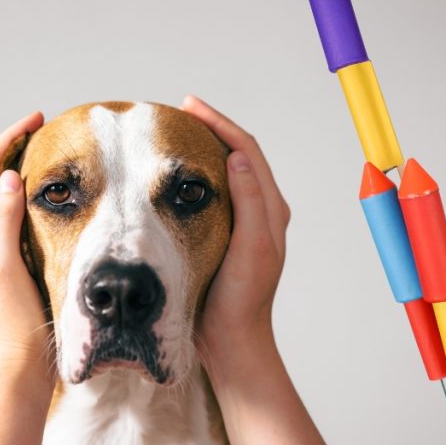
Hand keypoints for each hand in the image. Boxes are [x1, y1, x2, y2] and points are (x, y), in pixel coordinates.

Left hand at [0, 111, 53, 444]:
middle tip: (45, 129)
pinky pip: (14, 209)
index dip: (10, 138)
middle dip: (15, 146)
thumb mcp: (6, 263)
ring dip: (21, 165)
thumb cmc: (12, 314)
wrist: (17, 355)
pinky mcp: (8, 253)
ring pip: (2, 190)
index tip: (37, 120)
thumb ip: (4, 219)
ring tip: (48, 152)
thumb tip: (9, 176)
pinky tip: (51, 194)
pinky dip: (29, 191)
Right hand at [181, 95, 289, 367]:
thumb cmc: (242, 298)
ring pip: (225, 171)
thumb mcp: (251, 249)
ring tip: (176, 133)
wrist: (232, 338)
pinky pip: (212, 192)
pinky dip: (196, 174)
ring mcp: (243, 221)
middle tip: (180, 111)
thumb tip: (236, 158)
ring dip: (204, 148)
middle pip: (237, 154)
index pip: (246, 151)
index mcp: (271, 209)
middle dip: (211, 128)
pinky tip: (174, 174)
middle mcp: (260, 210)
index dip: (220, 124)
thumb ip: (251, 203)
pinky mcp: (225, 232)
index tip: (189, 106)